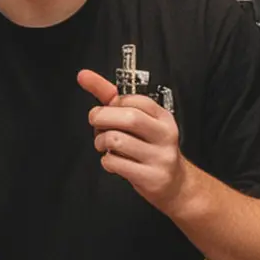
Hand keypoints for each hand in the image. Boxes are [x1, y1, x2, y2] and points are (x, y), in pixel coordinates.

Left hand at [78, 68, 187, 214]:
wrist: (175, 184)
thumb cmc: (150, 148)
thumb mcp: (138, 121)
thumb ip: (112, 98)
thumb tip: (84, 75)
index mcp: (163, 117)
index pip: (135, 100)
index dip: (113, 102)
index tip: (107, 109)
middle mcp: (165, 135)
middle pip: (128, 118)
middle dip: (102, 118)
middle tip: (96, 124)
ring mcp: (160, 157)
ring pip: (117, 140)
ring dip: (101, 142)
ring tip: (104, 145)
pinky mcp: (151, 177)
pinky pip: (116, 163)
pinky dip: (106, 161)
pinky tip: (113, 162)